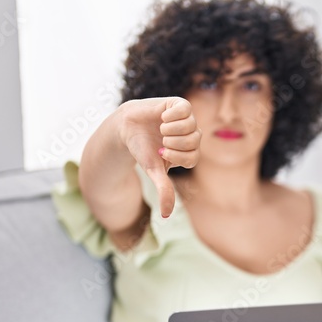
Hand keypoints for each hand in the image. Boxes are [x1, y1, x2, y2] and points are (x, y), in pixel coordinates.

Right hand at [118, 97, 201, 217]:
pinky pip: (185, 109)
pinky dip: (171, 115)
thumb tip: (167, 216)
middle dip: (173, 143)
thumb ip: (164, 190)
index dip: (176, 156)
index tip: (161, 153)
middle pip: (194, 141)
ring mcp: (187, 120)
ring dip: (171, 129)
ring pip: (190, 125)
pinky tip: (162, 116)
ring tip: (160, 128)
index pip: (193, 158)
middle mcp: (191, 136)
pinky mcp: (179, 105)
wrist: (127, 127)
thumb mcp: (153, 171)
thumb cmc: (142, 150)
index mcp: (189, 153)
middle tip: (160, 141)